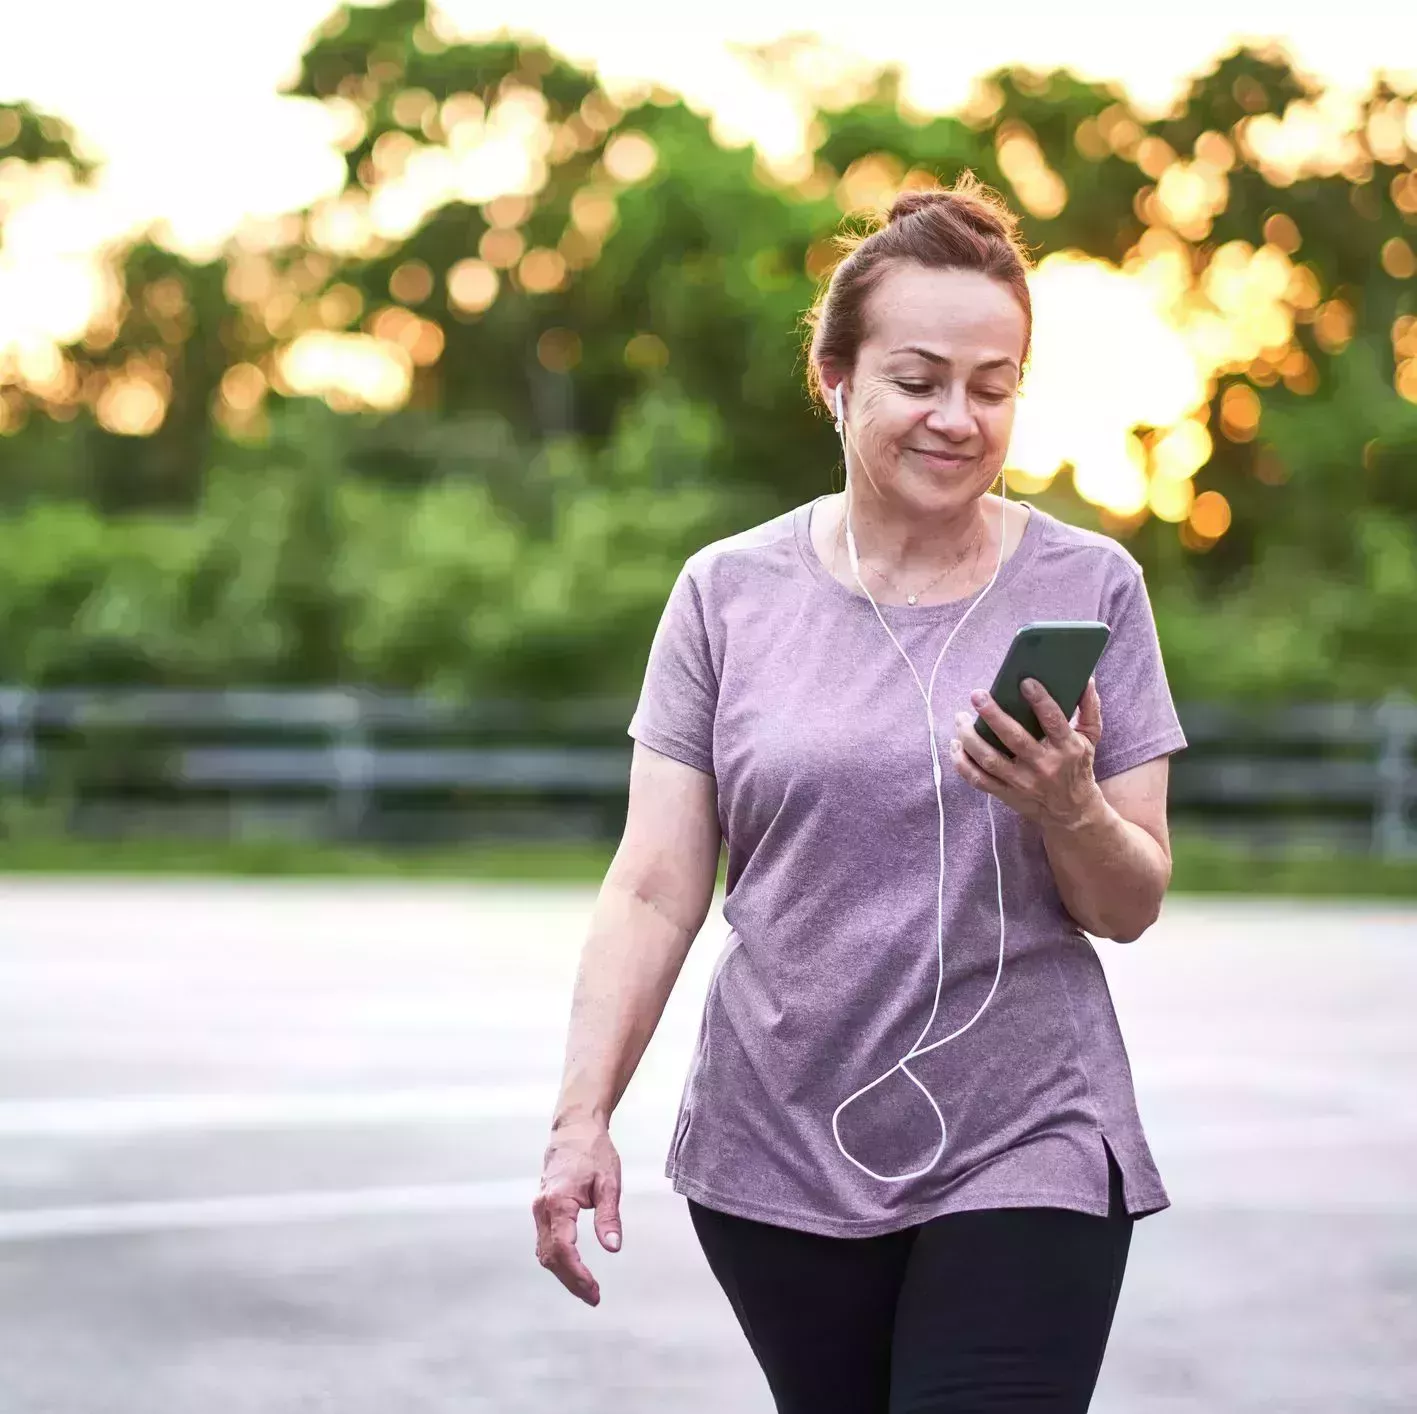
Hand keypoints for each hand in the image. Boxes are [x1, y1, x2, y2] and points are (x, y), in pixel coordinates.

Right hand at [532, 1117, 622, 1306]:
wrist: (574, 1131)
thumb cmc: (593, 1152)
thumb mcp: (609, 1183)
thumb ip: (609, 1217)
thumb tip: (612, 1247)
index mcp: (558, 1201)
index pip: (562, 1248)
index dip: (576, 1274)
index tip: (593, 1289)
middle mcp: (542, 1208)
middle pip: (550, 1256)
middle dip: (571, 1281)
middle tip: (594, 1296)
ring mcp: (539, 1209)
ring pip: (544, 1252)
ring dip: (564, 1274)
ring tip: (588, 1289)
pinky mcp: (541, 1210)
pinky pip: (545, 1242)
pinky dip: (558, 1260)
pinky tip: (574, 1269)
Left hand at [949, 677, 1104, 827]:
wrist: (1073, 813)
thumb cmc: (1079, 767)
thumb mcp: (1091, 738)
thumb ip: (1089, 708)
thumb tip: (1086, 678)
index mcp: (1067, 748)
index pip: (1053, 722)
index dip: (1040, 701)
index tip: (1024, 682)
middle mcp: (1044, 766)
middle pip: (1015, 739)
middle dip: (994, 715)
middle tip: (977, 695)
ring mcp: (1023, 782)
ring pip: (991, 760)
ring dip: (971, 738)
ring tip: (960, 718)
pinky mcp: (1006, 794)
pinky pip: (978, 780)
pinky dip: (962, 763)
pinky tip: (955, 745)